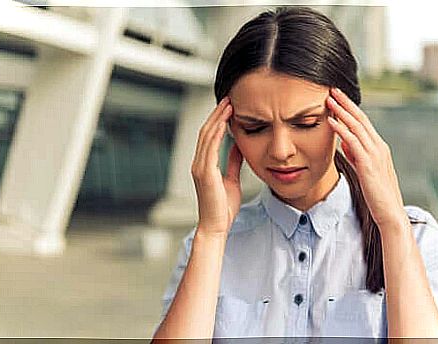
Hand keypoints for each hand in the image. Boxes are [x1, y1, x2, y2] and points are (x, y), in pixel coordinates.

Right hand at [191, 96, 243, 235]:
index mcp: (204, 165)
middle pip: (206, 131)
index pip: (209, 137)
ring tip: (228, 104)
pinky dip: (217, 133)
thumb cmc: (223, 207)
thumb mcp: (231, 180)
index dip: (217, 120)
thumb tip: (239, 146)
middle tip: (228, 98)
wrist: (216, 226)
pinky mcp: (205, 172)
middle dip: (217, 114)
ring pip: (206, 136)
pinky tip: (225, 122)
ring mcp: (199, 167)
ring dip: (218, 119)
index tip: (229, 107)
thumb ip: (233, 162)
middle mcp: (198, 163)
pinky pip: (210, 147)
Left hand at [326, 88, 406, 228]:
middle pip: (361, 119)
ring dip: (342, 111)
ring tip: (329, 99)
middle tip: (332, 89)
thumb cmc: (376, 193)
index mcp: (378, 147)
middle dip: (346, 103)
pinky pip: (353, 142)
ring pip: (357, 127)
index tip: (338, 98)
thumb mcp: (364, 169)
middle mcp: (379, 147)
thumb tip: (344, 141)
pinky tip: (331, 121)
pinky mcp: (368, 164)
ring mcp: (375, 154)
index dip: (350, 109)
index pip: (363, 122)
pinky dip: (341, 130)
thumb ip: (356, 154)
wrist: (389, 212)